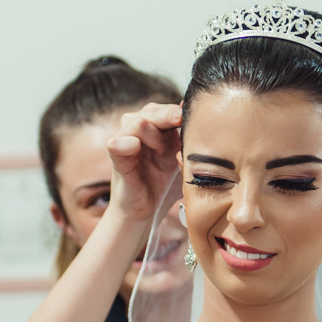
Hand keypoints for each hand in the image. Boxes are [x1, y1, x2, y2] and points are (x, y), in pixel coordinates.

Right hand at [107, 103, 183, 222]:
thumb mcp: (185, 162)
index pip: (167, 109)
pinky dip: (126, 143)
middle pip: (152, 110)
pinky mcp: (116, 158)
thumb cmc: (166, 185)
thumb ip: (192, 143)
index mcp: (157, 128)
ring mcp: (125, 142)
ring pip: (138, 122)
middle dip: (168, 115)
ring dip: (154, 134)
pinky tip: (135, 147)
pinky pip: (117, 143)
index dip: (180, 112)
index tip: (193, 116)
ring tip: (163, 152)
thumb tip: (205, 125)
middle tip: (180, 122)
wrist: (147, 212)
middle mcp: (139, 130)